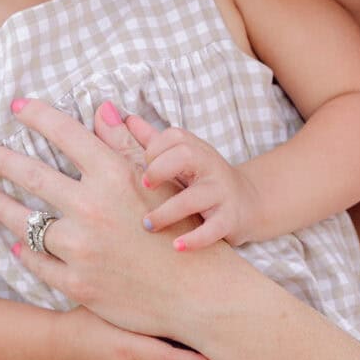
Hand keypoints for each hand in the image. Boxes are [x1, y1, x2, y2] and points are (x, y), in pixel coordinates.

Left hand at [0, 98, 236, 339]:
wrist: (201, 294)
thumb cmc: (186, 232)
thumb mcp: (160, 182)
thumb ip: (125, 145)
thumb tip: (103, 108)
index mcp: (113, 176)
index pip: (64, 133)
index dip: (37, 116)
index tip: (17, 108)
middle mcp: (91, 208)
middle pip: (30, 174)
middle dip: (3, 160)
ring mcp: (81, 249)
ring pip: (24, 222)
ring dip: (2, 207)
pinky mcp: (77, 284)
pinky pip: (37, 262)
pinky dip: (25, 251)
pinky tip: (18, 244)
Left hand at [131, 119, 258, 249]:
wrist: (248, 204)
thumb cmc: (201, 180)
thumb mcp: (179, 158)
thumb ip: (148, 140)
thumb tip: (111, 113)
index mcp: (195, 150)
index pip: (174, 137)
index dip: (154, 150)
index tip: (142, 169)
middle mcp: (210, 167)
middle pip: (186, 155)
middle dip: (160, 169)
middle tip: (144, 187)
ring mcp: (221, 193)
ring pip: (196, 197)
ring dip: (167, 212)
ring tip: (148, 225)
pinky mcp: (230, 220)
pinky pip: (213, 229)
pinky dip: (195, 239)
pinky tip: (176, 246)